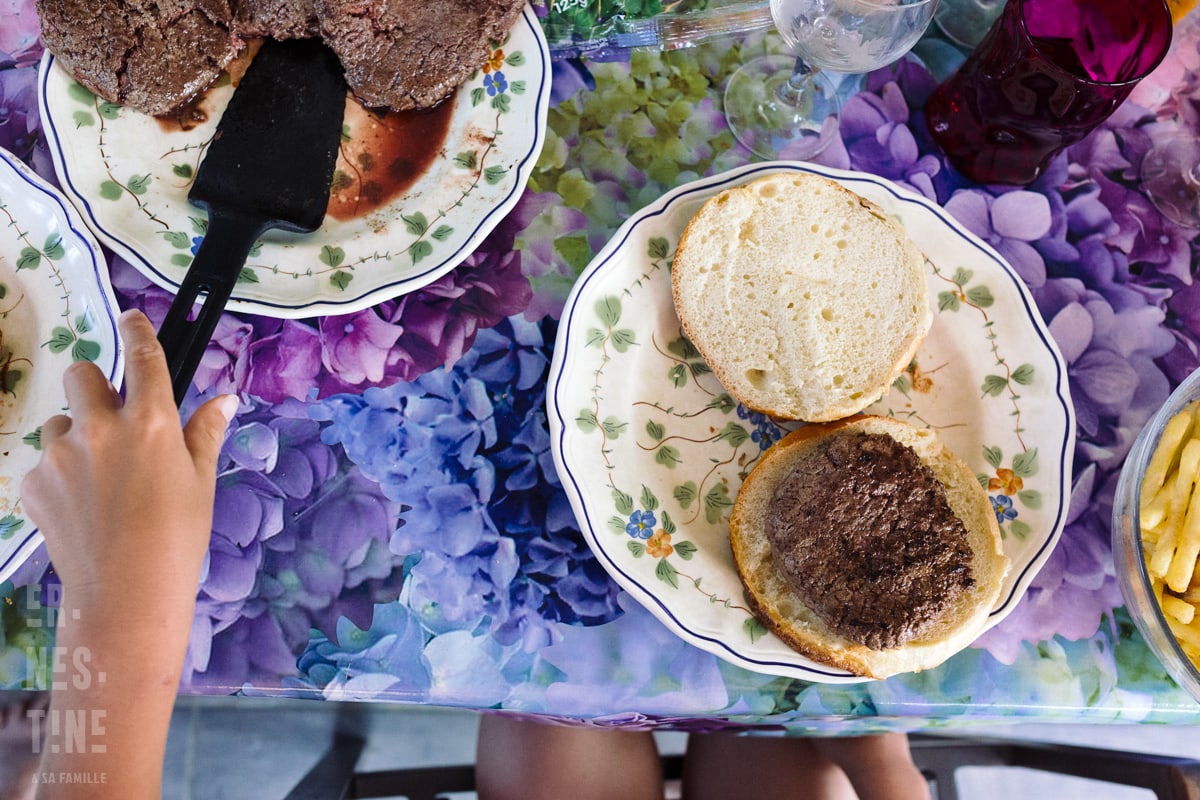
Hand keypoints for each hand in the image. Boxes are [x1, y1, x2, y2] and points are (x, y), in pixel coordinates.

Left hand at [18, 309, 235, 798]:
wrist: (125, 596)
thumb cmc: (177, 538)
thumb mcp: (201, 483)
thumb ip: (204, 434)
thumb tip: (224, 400)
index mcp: (149, 422)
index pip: (143, 358)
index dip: (139, 332)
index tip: (134, 318)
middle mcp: (99, 428)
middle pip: (82, 375)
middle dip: (96, 387)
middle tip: (114, 416)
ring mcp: (59, 455)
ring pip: (60, 422)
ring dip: (77, 436)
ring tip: (101, 478)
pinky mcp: (33, 484)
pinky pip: (45, 463)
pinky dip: (62, 476)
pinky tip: (84, 508)